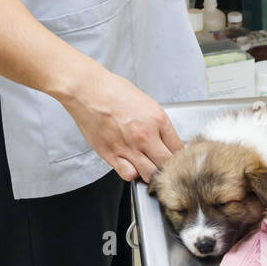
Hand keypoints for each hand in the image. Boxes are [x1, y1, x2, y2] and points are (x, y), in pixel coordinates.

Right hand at [59, 60, 183, 182]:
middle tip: (164, 166)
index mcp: (158, 119)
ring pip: (150, 174)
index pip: (178, 148)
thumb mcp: (146, 101)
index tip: (175, 157)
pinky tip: (131, 166)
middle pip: (167, 164)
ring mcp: (129, 147)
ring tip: (148, 168)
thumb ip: (157, 122)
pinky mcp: (112, 154)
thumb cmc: (113, 90)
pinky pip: (128, 175)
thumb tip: (164, 137)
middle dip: (168, 167)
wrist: (88, 91)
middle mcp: (146, 136)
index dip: (178, 155)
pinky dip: (132, 174)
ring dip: (151, 174)